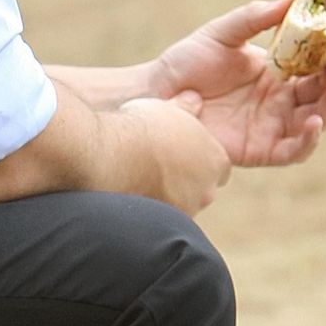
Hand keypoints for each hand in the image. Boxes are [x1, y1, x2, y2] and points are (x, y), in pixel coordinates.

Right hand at [116, 93, 231, 214]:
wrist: (108, 155)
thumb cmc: (139, 128)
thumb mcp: (167, 108)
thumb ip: (186, 108)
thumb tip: (194, 99)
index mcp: (216, 160)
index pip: (218, 166)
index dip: (198, 159)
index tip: (177, 154)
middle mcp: (207, 190)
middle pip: (201, 188)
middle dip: (184, 181)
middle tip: (156, 166)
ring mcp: (184, 210)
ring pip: (180, 205)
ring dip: (166, 196)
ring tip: (138, 179)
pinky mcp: (161, 226)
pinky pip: (158, 219)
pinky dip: (148, 208)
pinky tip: (129, 193)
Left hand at [148, 0, 325, 166]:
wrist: (155, 93)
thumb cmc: (187, 62)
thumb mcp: (222, 33)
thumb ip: (255, 17)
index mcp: (280, 73)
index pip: (322, 62)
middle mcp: (282, 101)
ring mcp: (273, 126)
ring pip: (318, 119)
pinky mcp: (259, 150)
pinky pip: (293, 150)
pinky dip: (308, 139)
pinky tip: (312, 121)